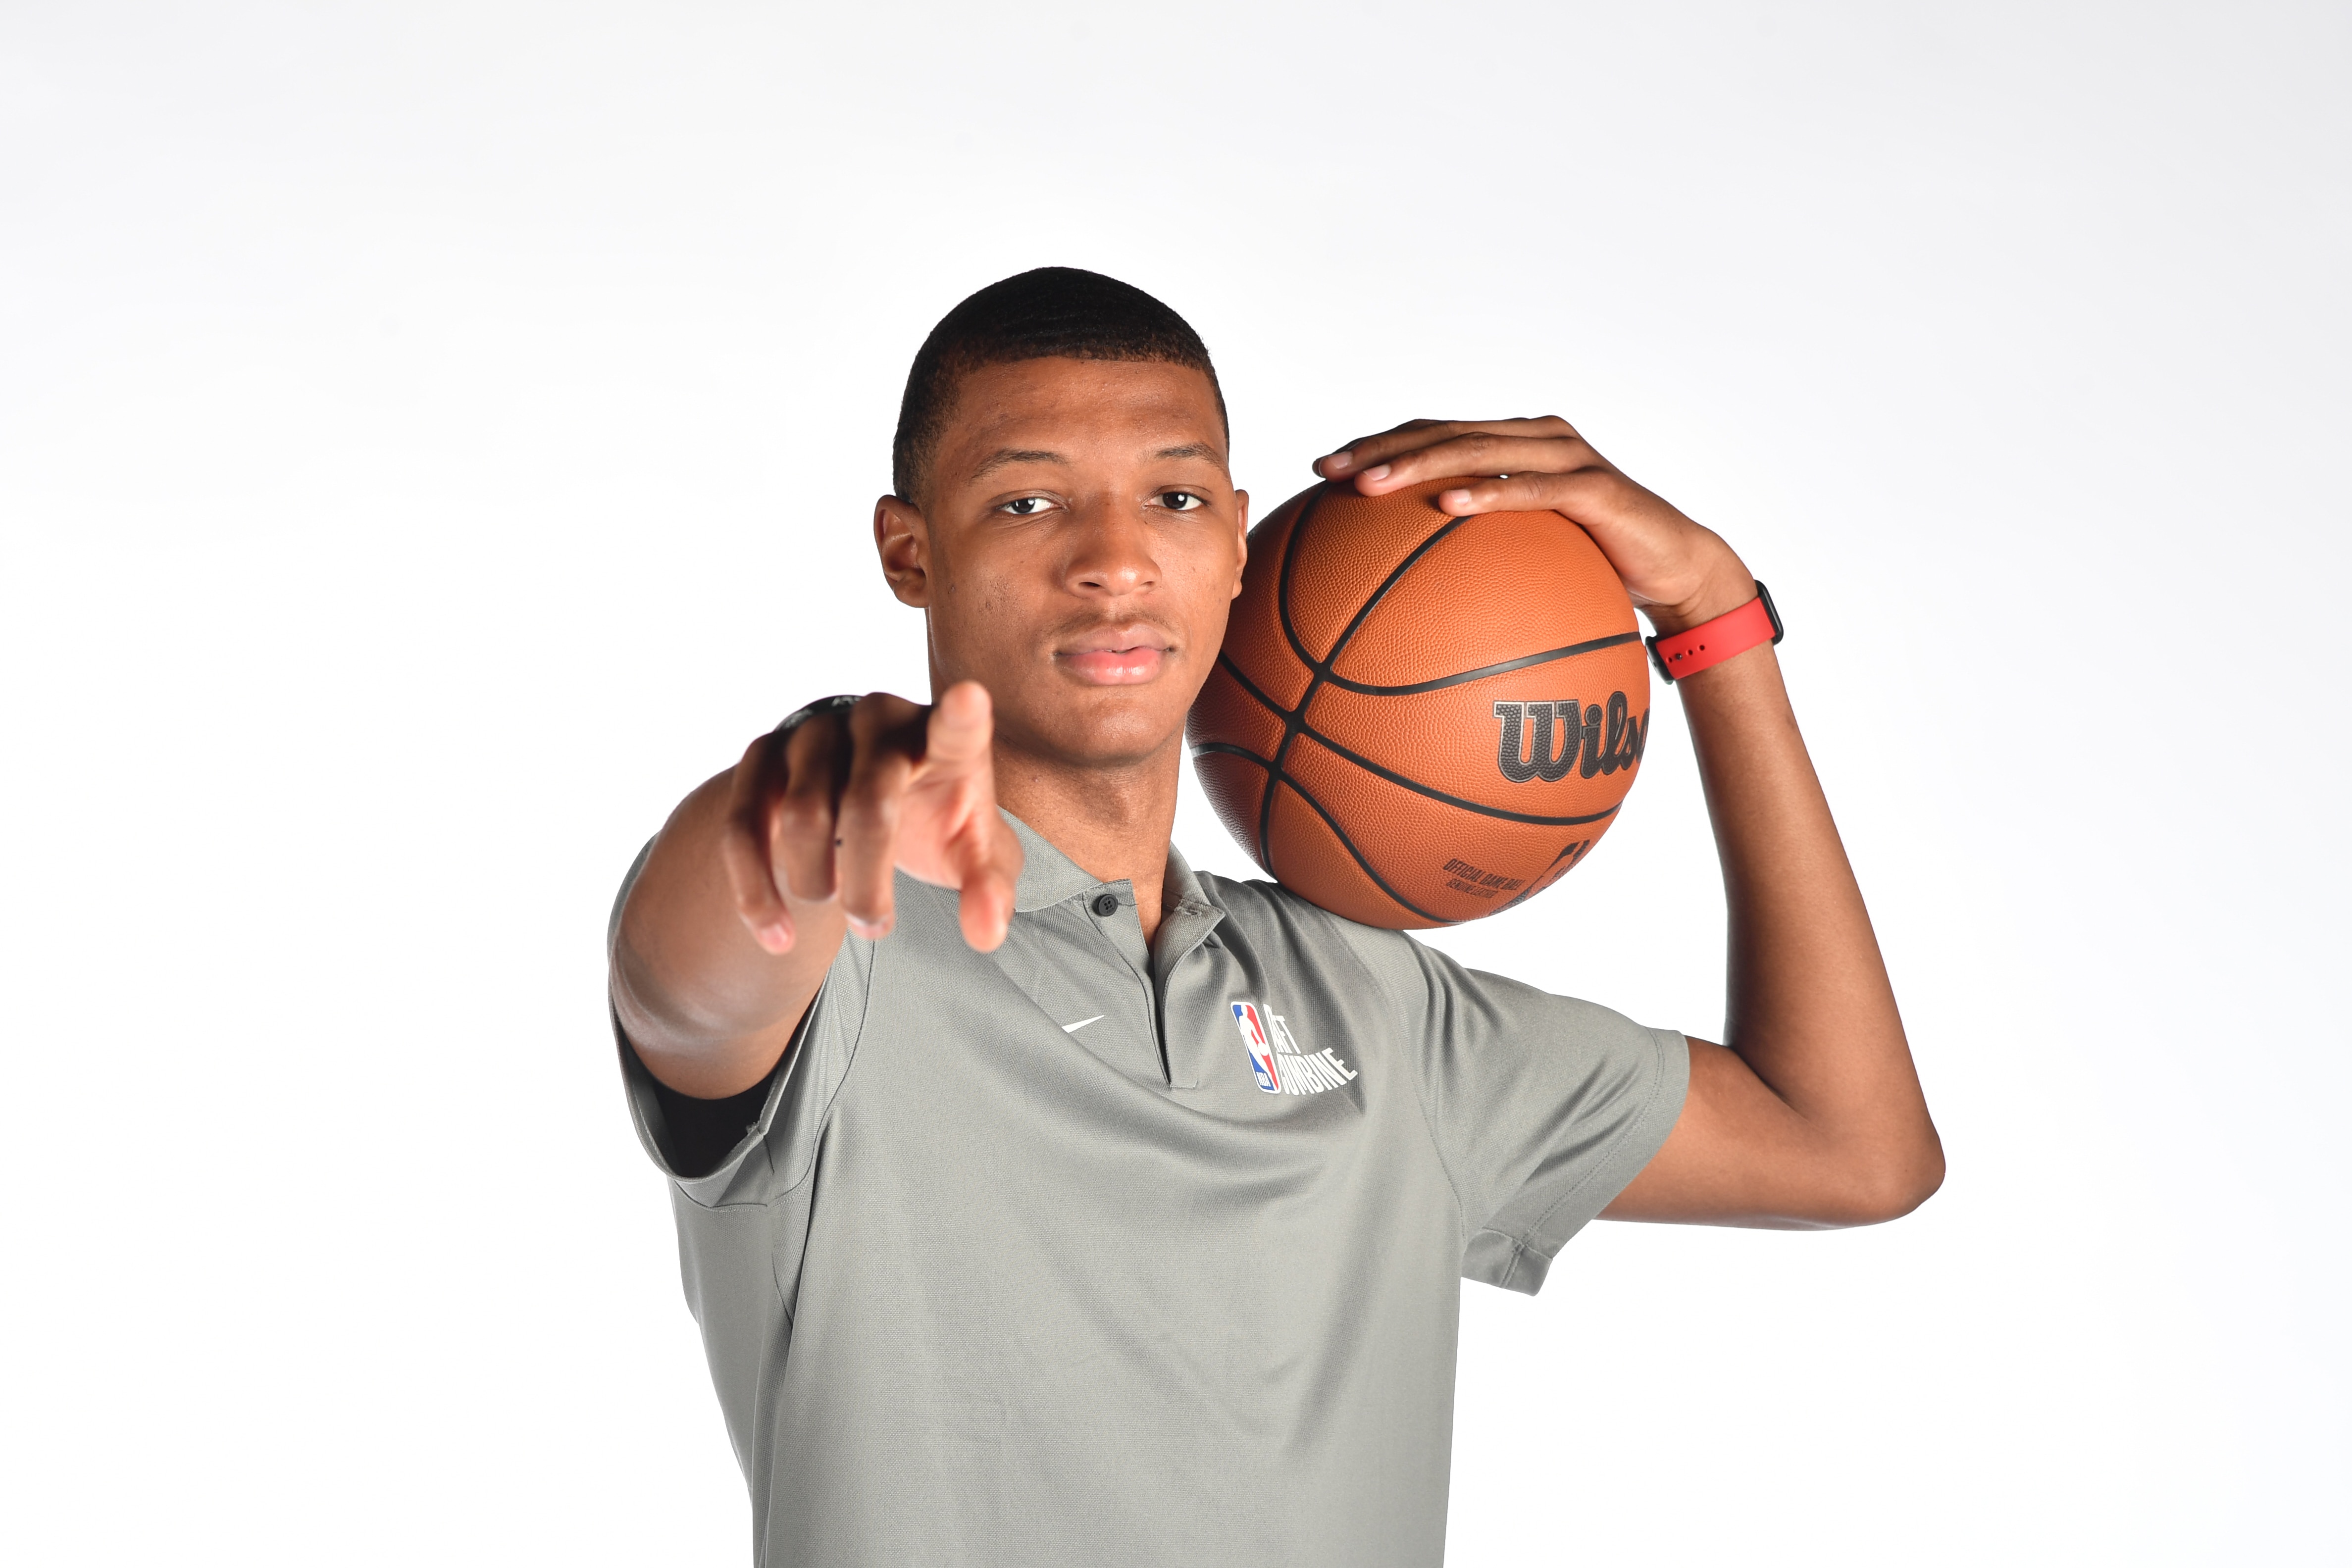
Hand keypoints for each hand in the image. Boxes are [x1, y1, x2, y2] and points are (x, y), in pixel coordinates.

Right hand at [720, 681, 1021, 954]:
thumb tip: (986, 934)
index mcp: (943, 739)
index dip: (961, 716)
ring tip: (841, 917)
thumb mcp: (974, 857)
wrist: (866, 798)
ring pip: (800, 817)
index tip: (969, 699)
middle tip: (875, 927)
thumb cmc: (937, 822)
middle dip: (867, 884)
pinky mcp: (763, 753)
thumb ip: (990, 890)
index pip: (956, 727)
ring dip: (815, 885)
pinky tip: (778, 936)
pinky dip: (755, 892)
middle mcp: (878, 720)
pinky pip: (742, 825)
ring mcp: (816, 731)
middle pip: (868, 805)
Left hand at [1315, 416, 1753, 634]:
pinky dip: (1490, 494)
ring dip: (1420, 464)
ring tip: (1370, 486)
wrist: (1676, 569)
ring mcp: (1567, 457)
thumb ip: (1475, 554)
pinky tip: (1448, 508)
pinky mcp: (1595, 487)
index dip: (1375, 444)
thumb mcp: (1525, 557)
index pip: (1431, 432)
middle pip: (1444, 431)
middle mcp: (1536, 437)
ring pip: (1480, 449)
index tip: (1320, 470)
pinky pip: (1534, 489)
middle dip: (1381, 449)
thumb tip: (1403, 593)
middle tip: (1328, 472)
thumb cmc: (1594, 566)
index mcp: (1512, 444)